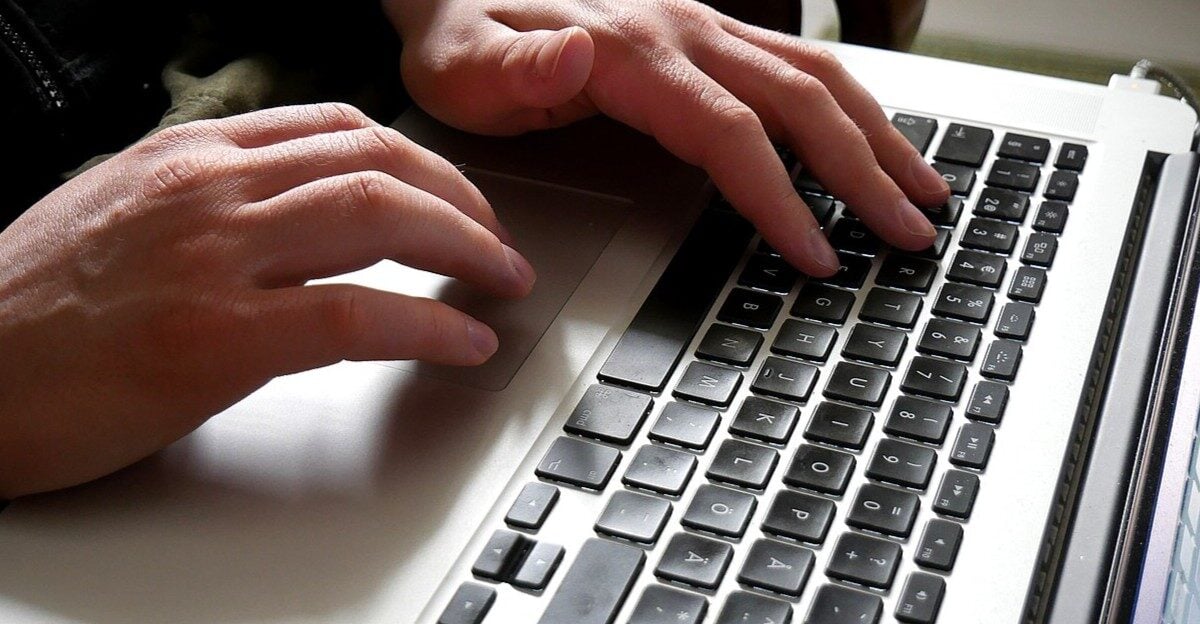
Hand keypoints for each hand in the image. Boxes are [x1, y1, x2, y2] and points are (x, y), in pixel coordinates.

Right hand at [0, 103, 534, 497]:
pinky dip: (428, 326)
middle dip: (463, 202)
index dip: (423, 161)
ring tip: (501, 279)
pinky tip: (463, 342)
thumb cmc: (32, 309)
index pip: (340, 127)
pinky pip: (357, 316)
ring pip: (381, 216)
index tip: (457, 197)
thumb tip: (298, 210)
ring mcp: (212, 258)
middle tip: (497, 243)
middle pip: (379, 163)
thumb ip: (212, 200)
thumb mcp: (123, 214)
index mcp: (190, 156)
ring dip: (466, 248)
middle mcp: (208, 188)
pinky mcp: (213, 339)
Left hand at [384, 0, 949, 275]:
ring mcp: (704, 27)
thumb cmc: (458, 40)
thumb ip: (515, 66)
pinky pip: (799, 64)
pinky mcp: (709, 34)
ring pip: (817, 74)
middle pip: (801, 99)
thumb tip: (574, 54)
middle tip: (913, 234)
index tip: (819, 254)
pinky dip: (849, 108)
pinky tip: (871, 141)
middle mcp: (684, 30)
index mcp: (633, 51)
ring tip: (927, 188)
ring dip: (877, 134)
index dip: (781, 196)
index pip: (731, 130)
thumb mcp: (462, 63)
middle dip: (864, 172)